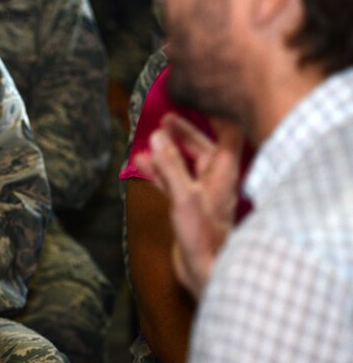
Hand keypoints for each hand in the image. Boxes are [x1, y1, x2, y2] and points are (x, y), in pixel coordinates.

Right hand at [133, 113, 241, 297]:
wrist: (205, 274)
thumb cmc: (203, 236)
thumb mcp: (184, 196)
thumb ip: (170, 165)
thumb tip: (158, 135)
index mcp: (222, 172)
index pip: (228, 132)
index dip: (218, 112)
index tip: (203, 95)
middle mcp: (215, 180)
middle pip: (204, 146)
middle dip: (185, 130)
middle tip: (165, 115)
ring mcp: (202, 194)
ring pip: (186, 163)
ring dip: (169, 150)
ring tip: (151, 135)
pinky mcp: (189, 207)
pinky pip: (174, 180)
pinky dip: (159, 170)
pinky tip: (140, 163)